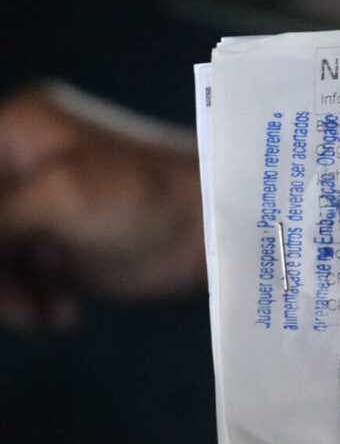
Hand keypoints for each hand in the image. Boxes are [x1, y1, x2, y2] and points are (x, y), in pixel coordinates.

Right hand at [0, 85, 205, 331]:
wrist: (214, 228)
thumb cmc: (141, 196)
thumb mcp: (55, 196)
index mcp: (14, 131)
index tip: (1, 258)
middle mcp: (19, 165)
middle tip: (18, 301)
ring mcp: (37, 208)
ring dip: (7, 292)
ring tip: (44, 311)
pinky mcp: (60, 247)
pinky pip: (16, 278)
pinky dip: (29, 301)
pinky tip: (61, 313)